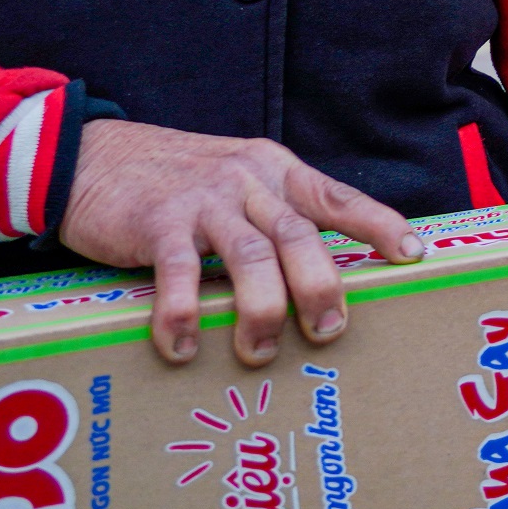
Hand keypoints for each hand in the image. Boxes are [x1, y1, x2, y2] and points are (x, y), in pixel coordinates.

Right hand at [59, 121, 421, 366]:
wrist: (94, 156)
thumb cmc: (175, 181)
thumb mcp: (237, 181)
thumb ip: (272, 215)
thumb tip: (312, 276)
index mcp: (276, 171)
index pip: (338, 198)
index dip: (380, 224)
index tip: (413, 254)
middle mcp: (249, 182)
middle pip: (300, 235)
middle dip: (321, 285)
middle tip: (330, 330)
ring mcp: (204, 201)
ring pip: (251, 256)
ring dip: (262, 310)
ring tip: (261, 352)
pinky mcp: (157, 223)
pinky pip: (179, 275)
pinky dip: (184, 315)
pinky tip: (183, 347)